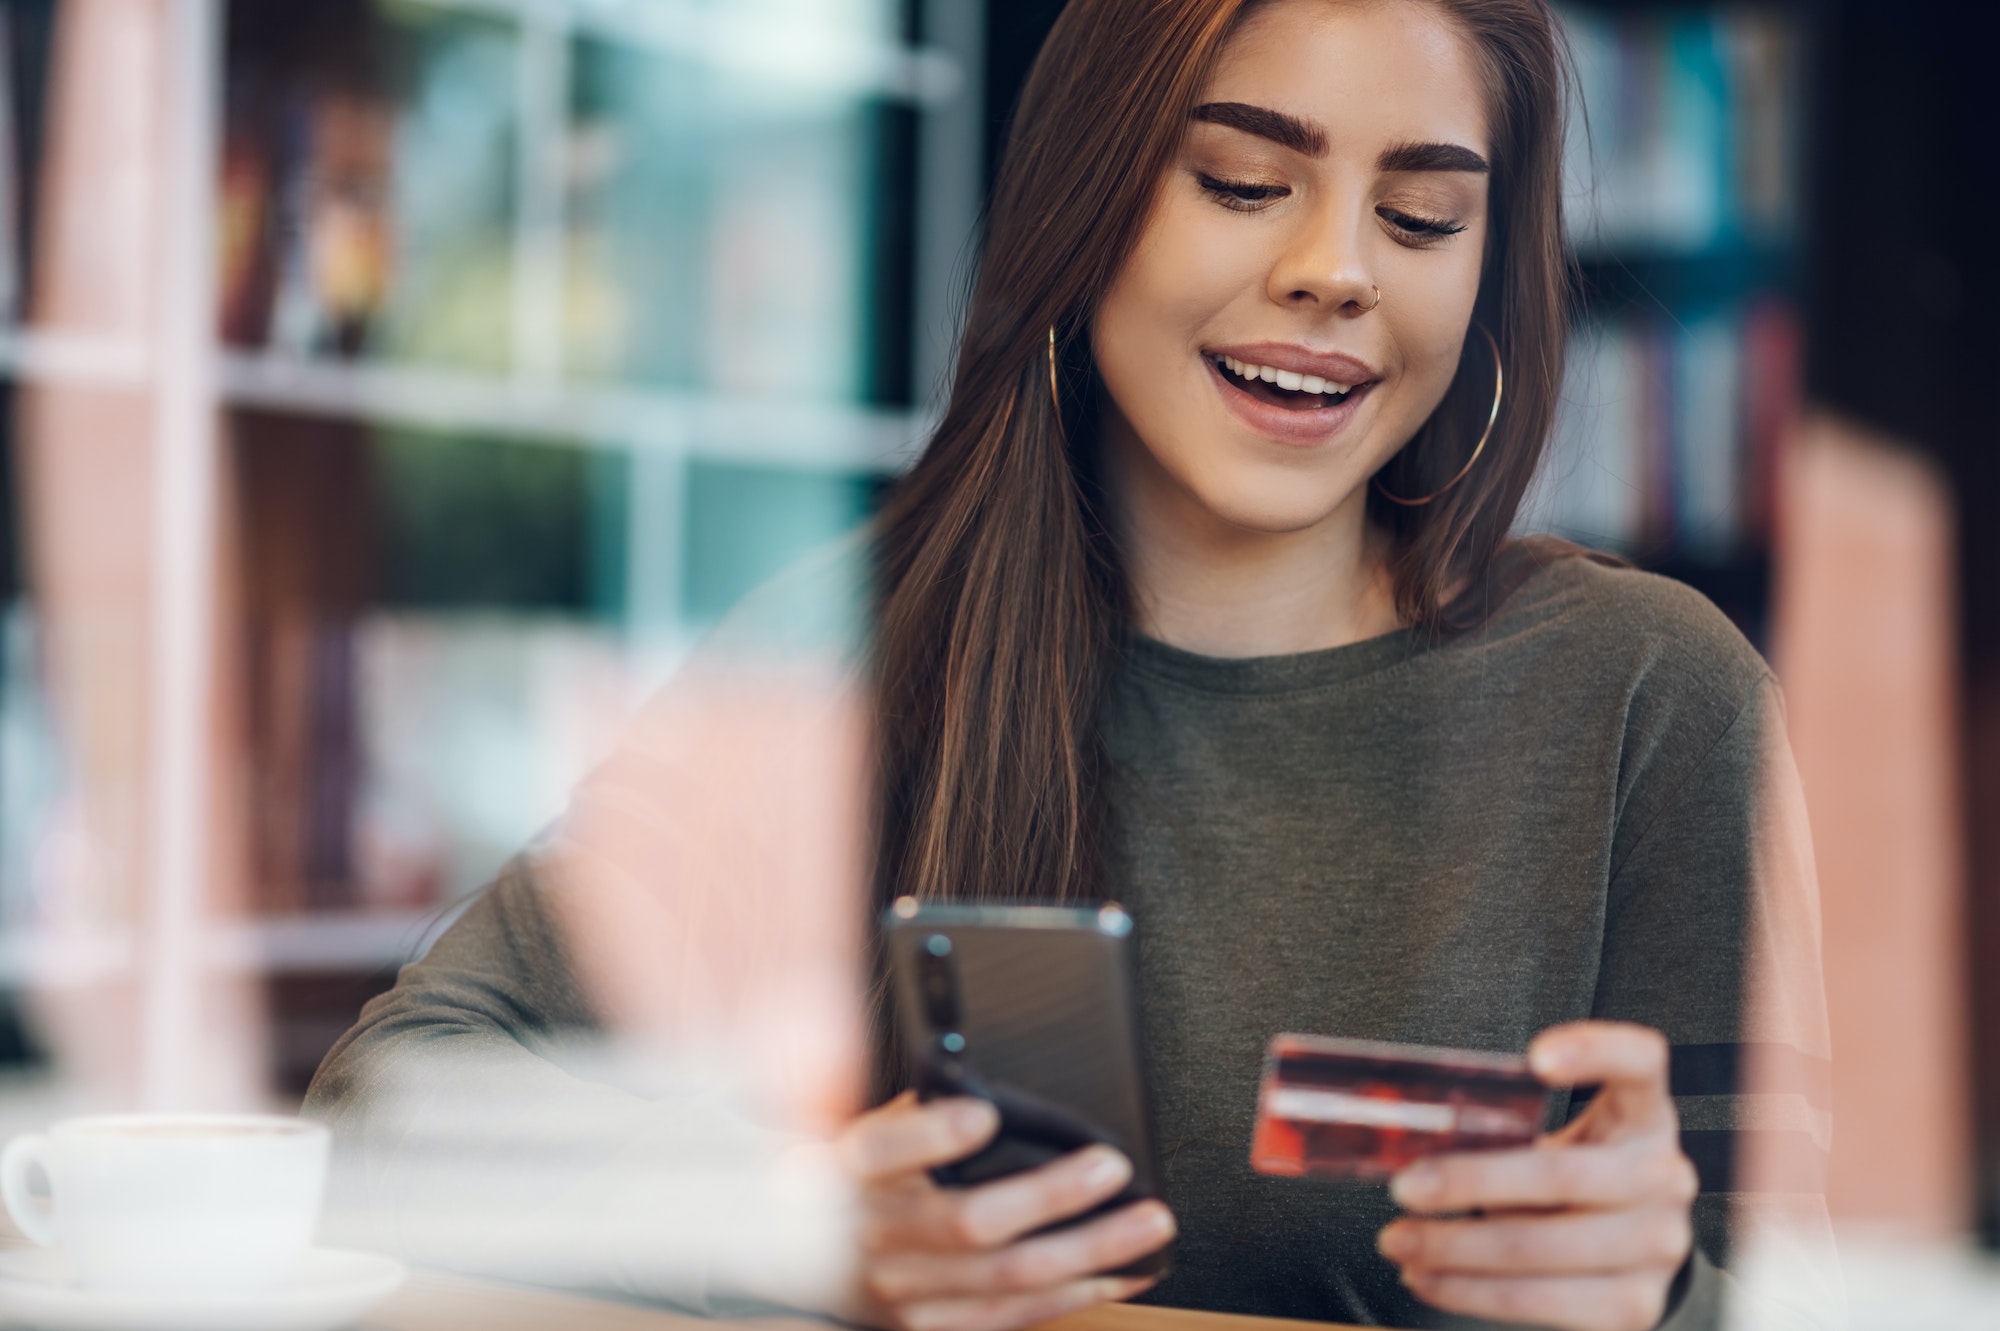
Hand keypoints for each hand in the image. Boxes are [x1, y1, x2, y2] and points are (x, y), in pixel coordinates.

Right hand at [836, 1092, 1174, 1330]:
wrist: (795, 1256)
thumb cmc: (849, 1173)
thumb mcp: (863, 1120)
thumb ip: (918, 1104)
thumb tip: (990, 1084)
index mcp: (850, 1167)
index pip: (881, 1149)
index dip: (932, 1136)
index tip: (984, 1115)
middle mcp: (874, 1235)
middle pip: (969, 1223)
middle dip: (1052, 1197)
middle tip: (1112, 1168)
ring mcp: (902, 1292)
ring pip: (1006, 1279)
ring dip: (1088, 1253)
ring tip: (1147, 1225)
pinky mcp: (928, 1327)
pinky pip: (1012, 1316)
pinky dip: (1076, 1294)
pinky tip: (1119, 1273)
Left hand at [1377, 1022, 1697, 1330]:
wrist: (1635, 1247)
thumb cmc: (1576, 1176)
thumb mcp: (1559, 1138)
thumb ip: (1507, 1129)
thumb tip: (1413, 1145)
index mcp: (1643, 1115)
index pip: (1640, 1063)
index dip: (1595, 1053)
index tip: (1536, 1060)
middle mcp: (1663, 1177)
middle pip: (1560, 1174)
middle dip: (1468, 1183)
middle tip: (1404, 1187)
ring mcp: (1657, 1246)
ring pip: (1538, 1247)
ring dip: (1454, 1247)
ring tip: (1400, 1240)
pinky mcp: (1633, 1307)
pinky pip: (1538, 1302)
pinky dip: (1469, 1291)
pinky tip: (1429, 1278)